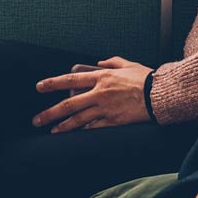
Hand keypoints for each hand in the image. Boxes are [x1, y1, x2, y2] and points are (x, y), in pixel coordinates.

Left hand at [31, 57, 154, 131]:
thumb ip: (112, 62)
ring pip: (79, 119)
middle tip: (37, 119)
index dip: (53, 83)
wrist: (160, 95)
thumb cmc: (146, 79)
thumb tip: (99, 62)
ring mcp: (106, 109)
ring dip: (63, 126)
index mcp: (101, 77)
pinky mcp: (114, 122)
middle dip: (50, 112)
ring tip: (51, 131)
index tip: (39, 87)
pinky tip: (73, 135)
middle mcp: (100, 93)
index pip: (70, 80)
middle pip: (69, 104)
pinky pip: (94, 128)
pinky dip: (83, 131)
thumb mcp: (128, 64)